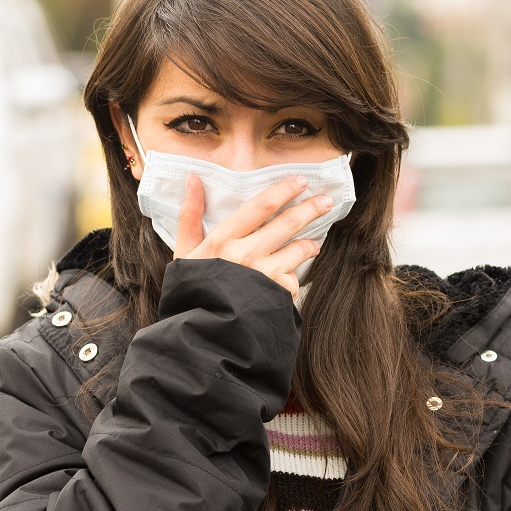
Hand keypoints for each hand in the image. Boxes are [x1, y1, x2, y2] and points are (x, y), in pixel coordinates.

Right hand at [173, 174, 333, 298]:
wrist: (203, 332)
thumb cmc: (193, 289)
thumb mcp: (185, 251)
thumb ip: (190, 214)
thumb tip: (193, 178)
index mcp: (222, 240)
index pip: (261, 206)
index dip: (284, 190)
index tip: (301, 182)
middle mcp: (246, 254)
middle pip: (288, 223)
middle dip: (310, 208)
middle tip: (325, 201)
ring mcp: (264, 275)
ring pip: (299, 248)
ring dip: (310, 243)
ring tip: (314, 242)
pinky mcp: (277, 295)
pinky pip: (295, 279)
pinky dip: (295, 276)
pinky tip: (290, 277)